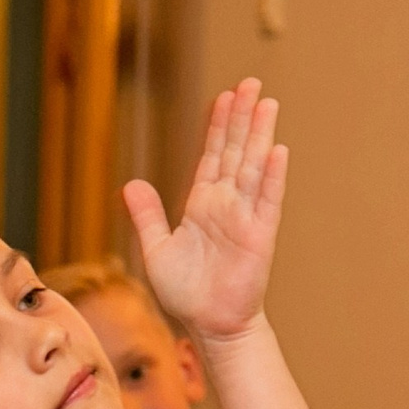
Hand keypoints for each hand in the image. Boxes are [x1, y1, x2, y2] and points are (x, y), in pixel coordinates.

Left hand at [123, 80, 286, 344]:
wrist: (209, 325)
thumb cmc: (186, 294)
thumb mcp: (156, 250)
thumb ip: (147, 216)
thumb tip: (131, 183)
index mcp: (203, 205)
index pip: (212, 156)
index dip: (218, 125)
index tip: (225, 96)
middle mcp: (226, 205)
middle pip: (236, 151)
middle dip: (243, 117)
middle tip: (251, 83)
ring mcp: (245, 217)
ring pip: (254, 167)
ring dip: (260, 135)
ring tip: (268, 103)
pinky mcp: (259, 236)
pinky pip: (267, 201)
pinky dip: (272, 176)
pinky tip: (277, 150)